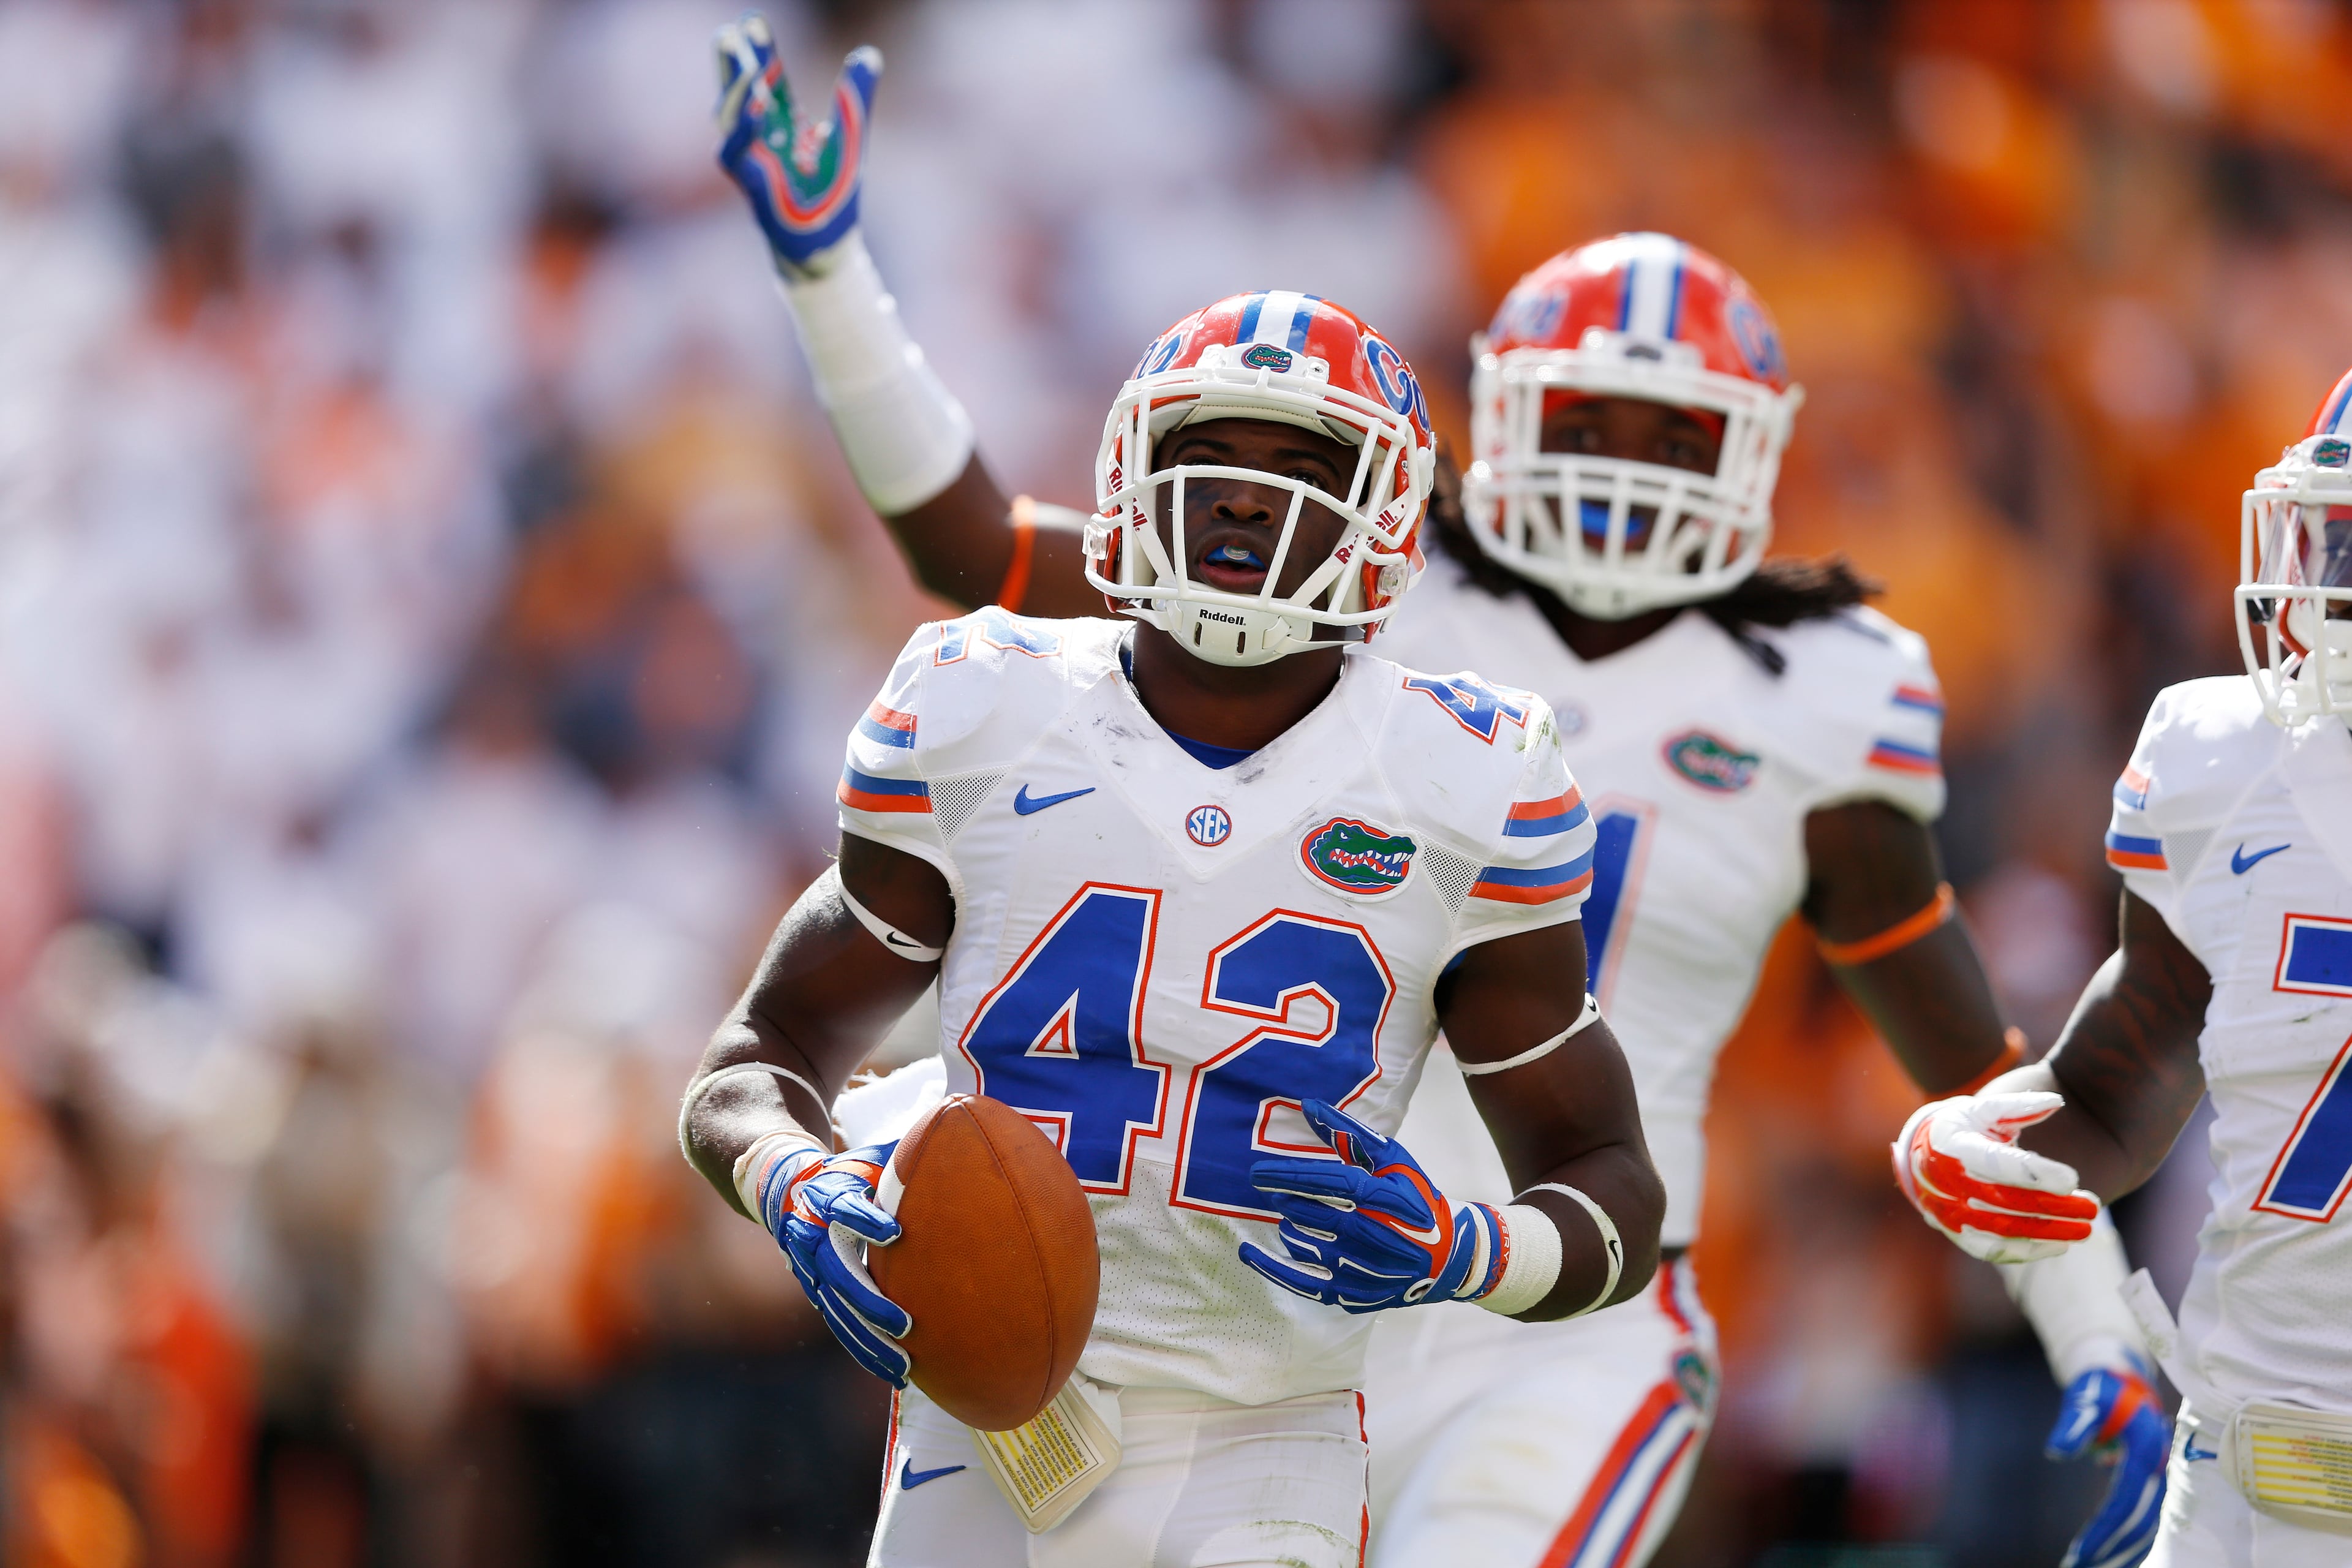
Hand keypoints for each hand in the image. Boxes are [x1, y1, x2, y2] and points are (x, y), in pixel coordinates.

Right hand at [712, 15, 879, 274]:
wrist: (828, 247)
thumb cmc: (833, 196)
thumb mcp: (851, 138)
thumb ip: (855, 96)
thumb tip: (869, 53)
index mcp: (782, 125)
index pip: (767, 82)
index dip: (760, 52)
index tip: (750, 20)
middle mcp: (761, 141)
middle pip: (739, 95)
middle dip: (732, 66)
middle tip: (727, 33)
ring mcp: (752, 164)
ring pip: (730, 123)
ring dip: (736, 94)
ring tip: (747, 65)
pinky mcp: (752, 188)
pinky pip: (738, 156)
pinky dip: (744, 132)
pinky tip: (756, 109)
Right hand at [751, 1139, 910, 1383]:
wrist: (784, 1188)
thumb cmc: (849, 1170)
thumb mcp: (870, 1157)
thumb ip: (907, 1154)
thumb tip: (960, 1129)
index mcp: (824, 1193)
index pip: (842, 1205)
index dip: (865, 1218)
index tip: (895, 1232)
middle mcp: (810, 1234)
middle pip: (838, 1272)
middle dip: (870, 1301)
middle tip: (906, 1323)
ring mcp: (808, 1269)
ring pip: (836, 1310)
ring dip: (868, 1339)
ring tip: (904, 1365)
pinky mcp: (815, 1292)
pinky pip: (839, 1324)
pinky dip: (863, 1348)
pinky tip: (893, 1371)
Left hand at [1238, 1100, 1504, 1313]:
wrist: (1450, 1257)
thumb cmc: (1417, 1199)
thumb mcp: (1393, 1160)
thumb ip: (1349, 1134)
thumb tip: (1308, 1106)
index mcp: (1388, 1198)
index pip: (1333, 1184)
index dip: (1293, 1176)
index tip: (1258, 1171)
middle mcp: (1377, 1236)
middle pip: (1317, 1216)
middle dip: (1287, 1200)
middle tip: (1267, 1188)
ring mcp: (1366, 1270)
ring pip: (1310, 1246)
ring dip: (1290, 1227)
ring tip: (1287, 1213)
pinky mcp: (1356, 1295)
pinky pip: (1307, 1285)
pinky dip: (1276, 1269)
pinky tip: (1249, 1254)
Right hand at [1893, 1090, 2099, 1262]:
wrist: (1920, 1158)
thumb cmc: (1962, 1128)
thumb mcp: (1983, 1110)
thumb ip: (2018, 1106)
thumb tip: (2057, 1101)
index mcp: (1953, 1145)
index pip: (1997, 1164)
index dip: (2035, 1174)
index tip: (2073, 1180)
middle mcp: (1948, 1182)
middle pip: (2007, 1201)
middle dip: (2054, 1207)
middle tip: (2093, 1208)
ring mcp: (1950, 1212)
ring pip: (2004, 1229)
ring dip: (2048, 1233)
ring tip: (2085, 1230)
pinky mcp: (1957, 1234)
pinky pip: (1994, 1250)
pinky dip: (2029, 1252)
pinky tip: (2061, 1246)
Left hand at [2048, 1360, 2167, 1567]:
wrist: (2125, 1380)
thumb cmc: (2100, 1389)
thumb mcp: (2084, 1399)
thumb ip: (2072, 1425)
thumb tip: (2055, 1452)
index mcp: (2145, 1451)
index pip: (2124, 1502)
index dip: (2103, 1530)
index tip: (2079, 1552)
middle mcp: (2158, 1468)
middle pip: (2139, 1521)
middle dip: (2112, 1549)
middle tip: (2079, 1567)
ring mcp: (2160, 1477)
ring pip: (2147, 1525)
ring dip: (2123, 1551)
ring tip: (2091, 1567)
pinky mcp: (2154, 1482)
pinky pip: (2145, 1518)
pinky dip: (2131, 1540)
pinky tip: (2112, 1556)